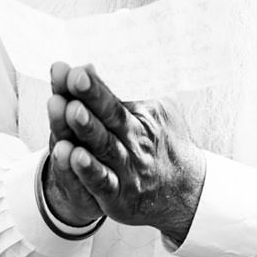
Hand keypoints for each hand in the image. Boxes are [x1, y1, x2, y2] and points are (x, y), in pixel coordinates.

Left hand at [45, 61, 204, 245]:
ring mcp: (127, 169)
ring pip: (104, 147)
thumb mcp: (159, 109)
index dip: (96, 83)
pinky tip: (73, 156)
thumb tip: (105, 59)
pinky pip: (102, 182)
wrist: (186, 192)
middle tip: (74, 78)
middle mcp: (135, 140)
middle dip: (91, 97)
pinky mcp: (118, 196)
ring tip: (69, 111)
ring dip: (86, 130)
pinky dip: (88, 170)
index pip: (116, 95)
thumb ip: (134, 88)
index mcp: (143, 115)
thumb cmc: (164, 142)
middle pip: (110, 116)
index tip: (77, 68)